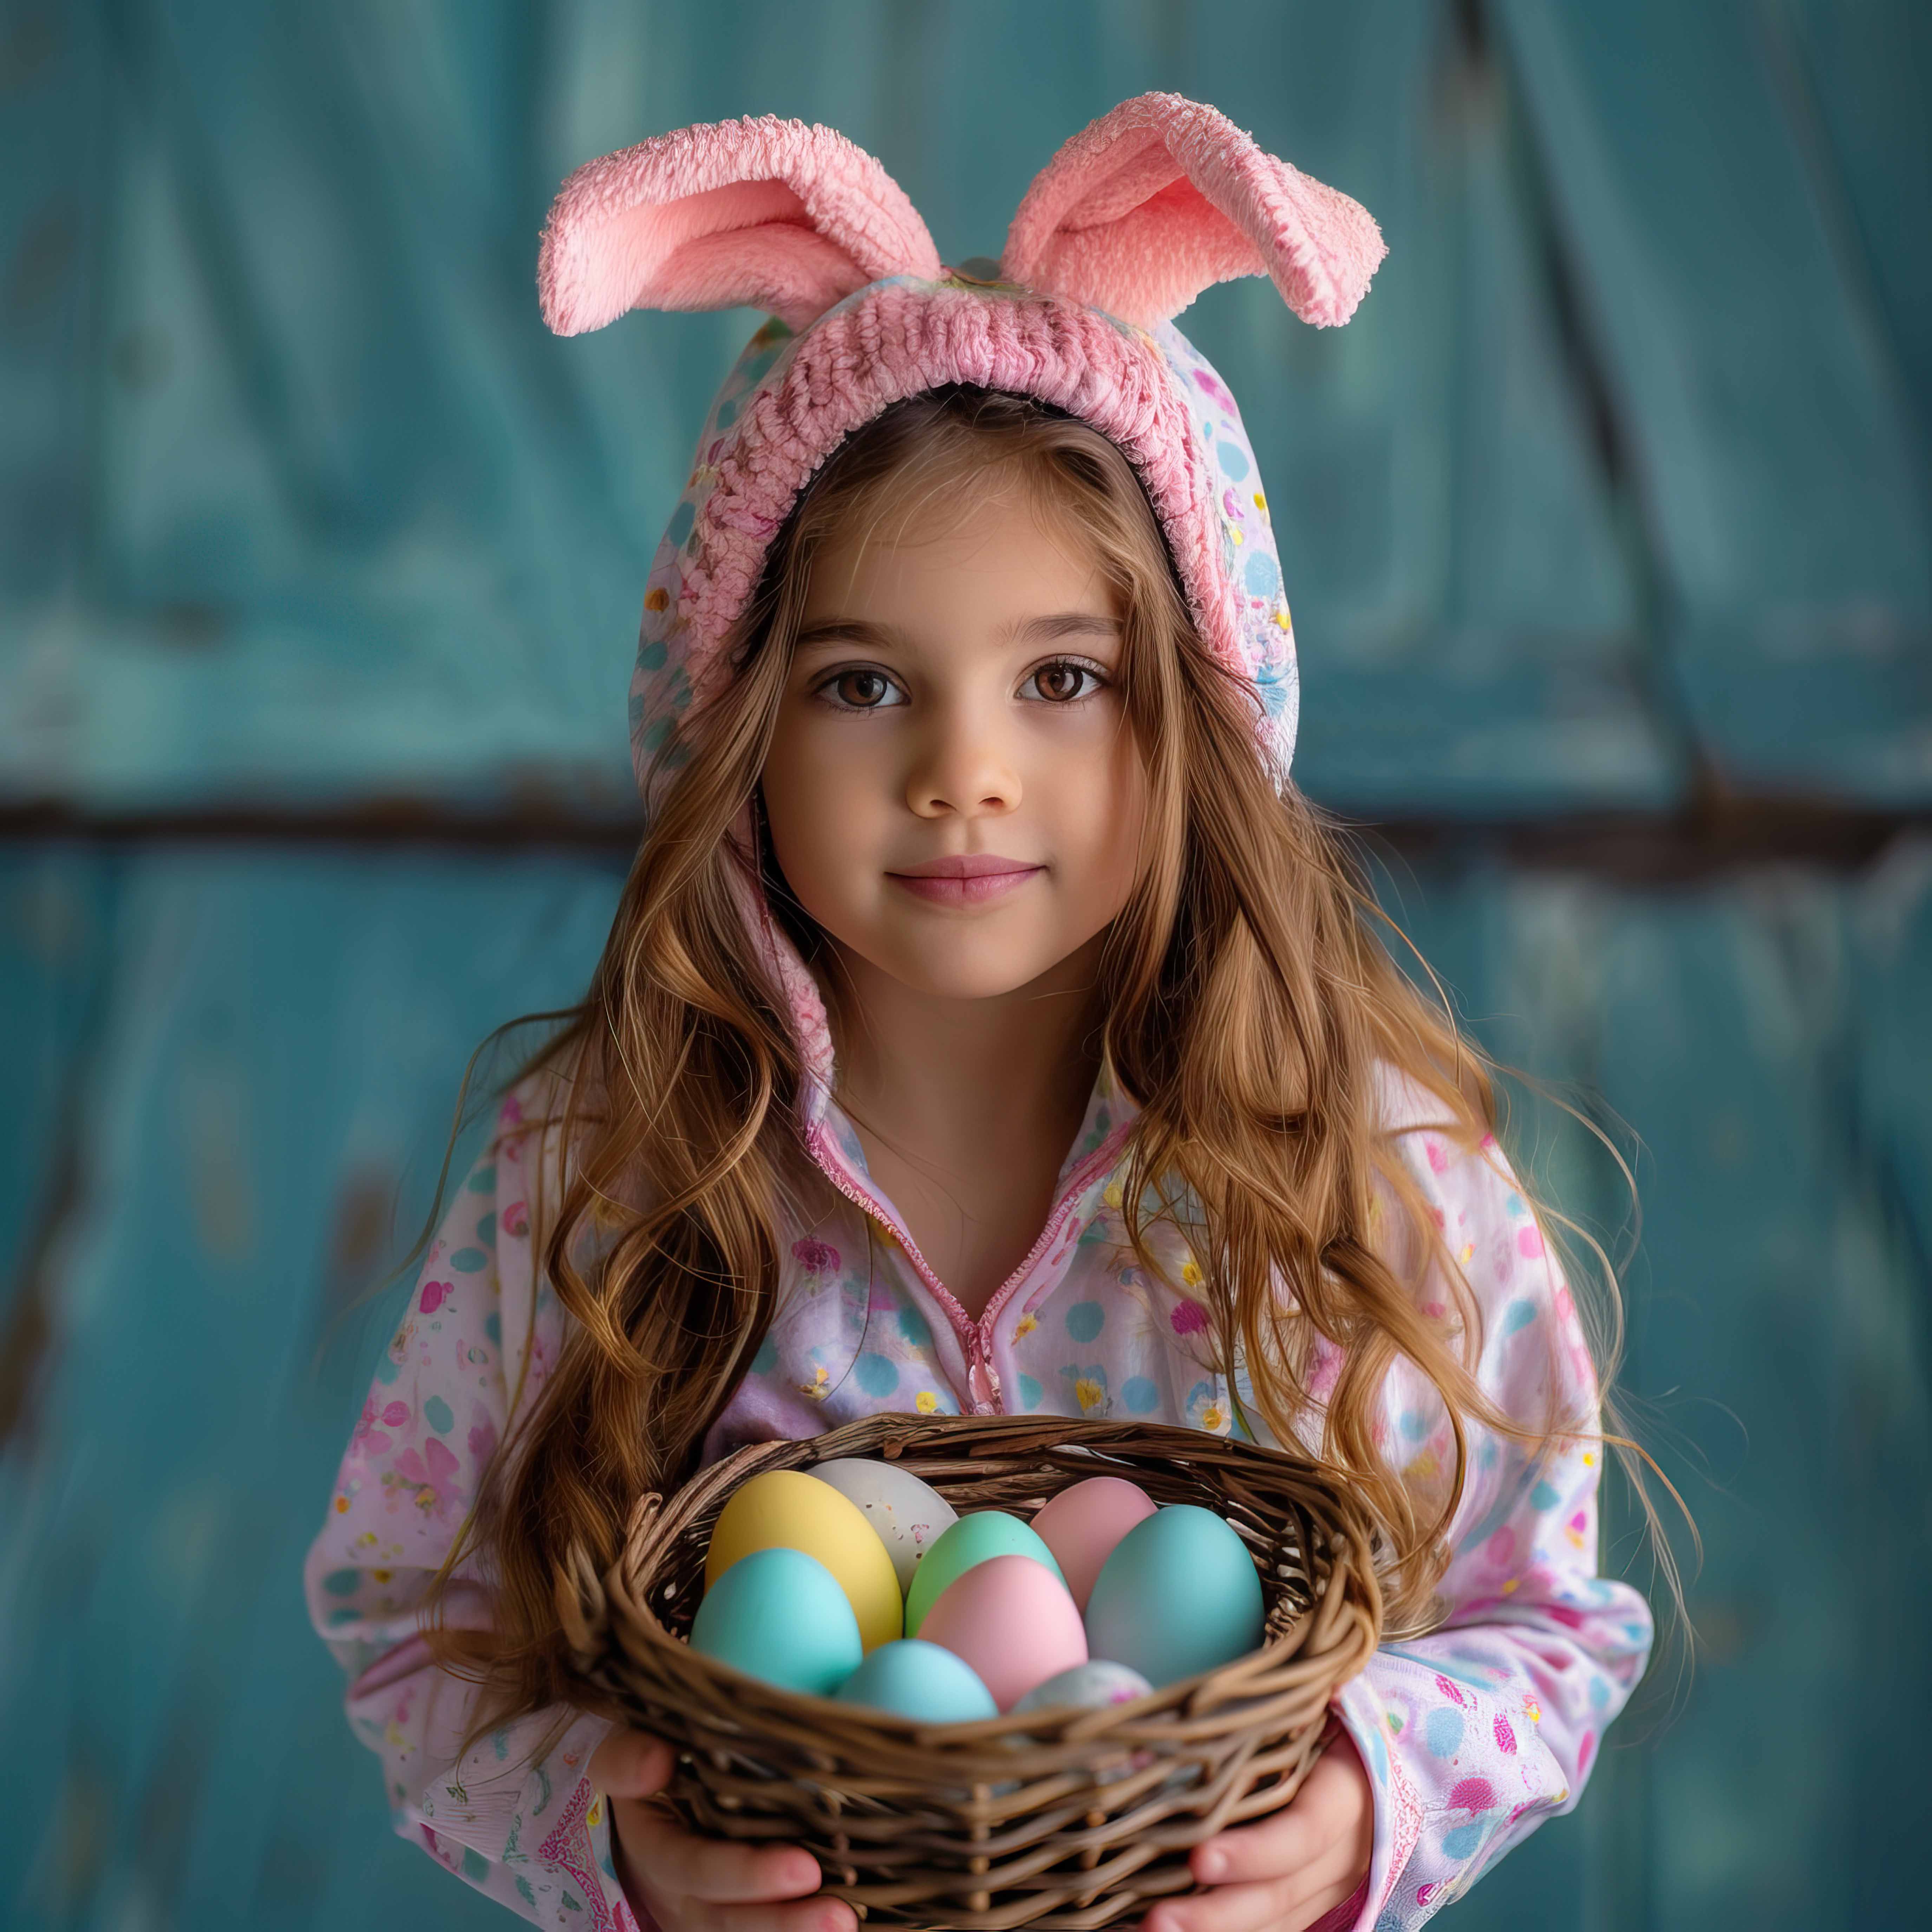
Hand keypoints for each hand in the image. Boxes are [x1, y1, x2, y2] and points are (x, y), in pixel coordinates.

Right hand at [589, 1728, 856, 1931]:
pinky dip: (797, 1931)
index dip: (747, 1875)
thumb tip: (657, 1761)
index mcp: (656, 1852)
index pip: (697, 1870)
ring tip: (845, 1924)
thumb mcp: (623, 1756)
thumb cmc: (648, 1770)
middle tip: (840, 1914)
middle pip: (730, 1921)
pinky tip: (850, 1926)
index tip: (805, 1869)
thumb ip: (629, 1755)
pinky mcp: (734, 1916)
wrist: (642, 1807)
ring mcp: (707, 1913)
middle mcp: (681, 1896)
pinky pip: (760, 1930)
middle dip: (783, 1922)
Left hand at [1141, 1725, 1373, 1931]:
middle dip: (1216, 1914)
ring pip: (1272, 1921)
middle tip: (1154, 1921)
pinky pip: (1272, 1926)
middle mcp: (1343, 1853)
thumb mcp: (1327, 1705)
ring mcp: (1327, 1885)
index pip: (1302, 1834)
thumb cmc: (1339, 1718)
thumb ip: (1285, 1704)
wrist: (1394, 1760)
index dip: (1253, 1852)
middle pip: (1278, 1894)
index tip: (1199, 1857)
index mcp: (1348, 1797)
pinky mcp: (1311, 1901)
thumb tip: (1220, 1683)